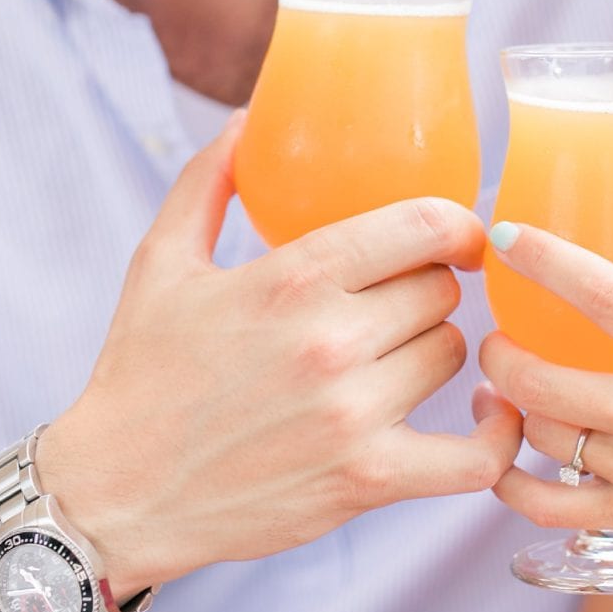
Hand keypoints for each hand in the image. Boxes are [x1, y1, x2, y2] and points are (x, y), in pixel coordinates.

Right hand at [43, 114, 521, 594]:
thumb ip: (208, 181)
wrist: (115, 493)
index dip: (454, 225)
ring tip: (400, 356)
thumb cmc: (140, 374)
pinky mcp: (367, 480)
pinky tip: (491, 413)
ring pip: (453, 354)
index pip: (423, 224)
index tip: (455, 237)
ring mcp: (353, 414)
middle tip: (398, 304)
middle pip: (439, 289)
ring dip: (435, 352)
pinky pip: (476, 456)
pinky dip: (498, 435)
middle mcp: (330, 341)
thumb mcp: (160, 263)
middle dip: (426, 289)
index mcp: (291, 278)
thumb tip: (245, 118)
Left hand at [482, 224, 612, 592]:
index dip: (550, 263)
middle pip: (542, 380)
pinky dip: (510, 483)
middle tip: (496, 332)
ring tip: (498, 385)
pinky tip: (505, 457)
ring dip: (506, 405)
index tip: (510, 238)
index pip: (609, 298)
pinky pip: (545, 506)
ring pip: (539, 436)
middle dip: (499, 349)